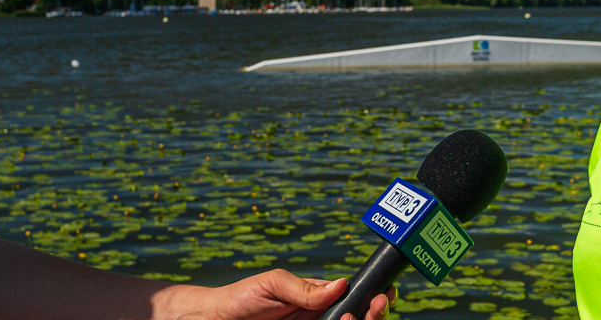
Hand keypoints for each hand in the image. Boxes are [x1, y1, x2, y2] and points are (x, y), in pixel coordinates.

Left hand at [193, 270, 396, 319]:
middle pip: (360, 318)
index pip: (356, 297)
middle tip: (376, 305)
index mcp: (321, 298)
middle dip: (375, 313)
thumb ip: (306, 288)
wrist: (215, 319)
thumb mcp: (275, 284)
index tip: (384, 293)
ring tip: (349, 319)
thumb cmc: (244, 297)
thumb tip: (341, 284)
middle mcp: (322, 318)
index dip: (375, 296)